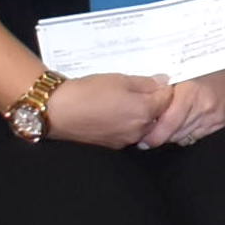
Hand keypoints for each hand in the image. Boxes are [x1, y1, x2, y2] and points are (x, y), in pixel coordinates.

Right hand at [45, 72, 173, 150]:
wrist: (57, 111)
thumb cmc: (87, 93)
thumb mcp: (120, 79)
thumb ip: (146, 83)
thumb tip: (163, 81)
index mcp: (145, 111)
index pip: (167, 99)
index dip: (164, 88)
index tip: (157, 80)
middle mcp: (139, 130)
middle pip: (159, 114)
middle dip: (154, 102)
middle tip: (140, 89)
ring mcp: (126, 140)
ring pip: (144, 125)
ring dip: (141, 114)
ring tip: (125, 100)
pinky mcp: (113, 145)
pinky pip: (129, 132)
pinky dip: (127, 122)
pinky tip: (115, 112)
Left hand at [136, 66, 224, 149]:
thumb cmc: (218, 54)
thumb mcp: (186, 65)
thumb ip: (168, 85)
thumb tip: (146, 100)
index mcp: (192, 93)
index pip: (166, 125)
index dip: (152, 135)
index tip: (140, 137)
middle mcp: (206, 109)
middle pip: (175, 134)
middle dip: (161, 134)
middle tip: (150, 130)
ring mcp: (218, 117)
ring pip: (187, 136)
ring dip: (175, 133)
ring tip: (166, 125)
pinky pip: (201, 134)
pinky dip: (190, 130)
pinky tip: (186, 120)